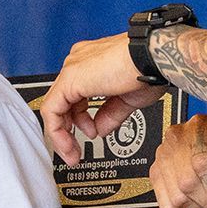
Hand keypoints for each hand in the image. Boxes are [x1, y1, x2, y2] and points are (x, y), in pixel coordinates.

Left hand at [39, 33, 162, 166]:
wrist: (154, 57)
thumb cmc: (149, 68)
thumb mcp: (128, 99)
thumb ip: (110, 115)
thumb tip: (101, 129)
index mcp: (92, 64)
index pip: (76, 96)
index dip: (81, 120)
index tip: (91, 133)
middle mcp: (79, 63)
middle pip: (62, 102)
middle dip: (68, 129)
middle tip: (75, 149)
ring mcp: (73, 69)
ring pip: (54, 106)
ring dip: (61, 134)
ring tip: (72, 150)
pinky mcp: (70, 78)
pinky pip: (52, 109)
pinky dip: (57, 130)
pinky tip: (68, 143)